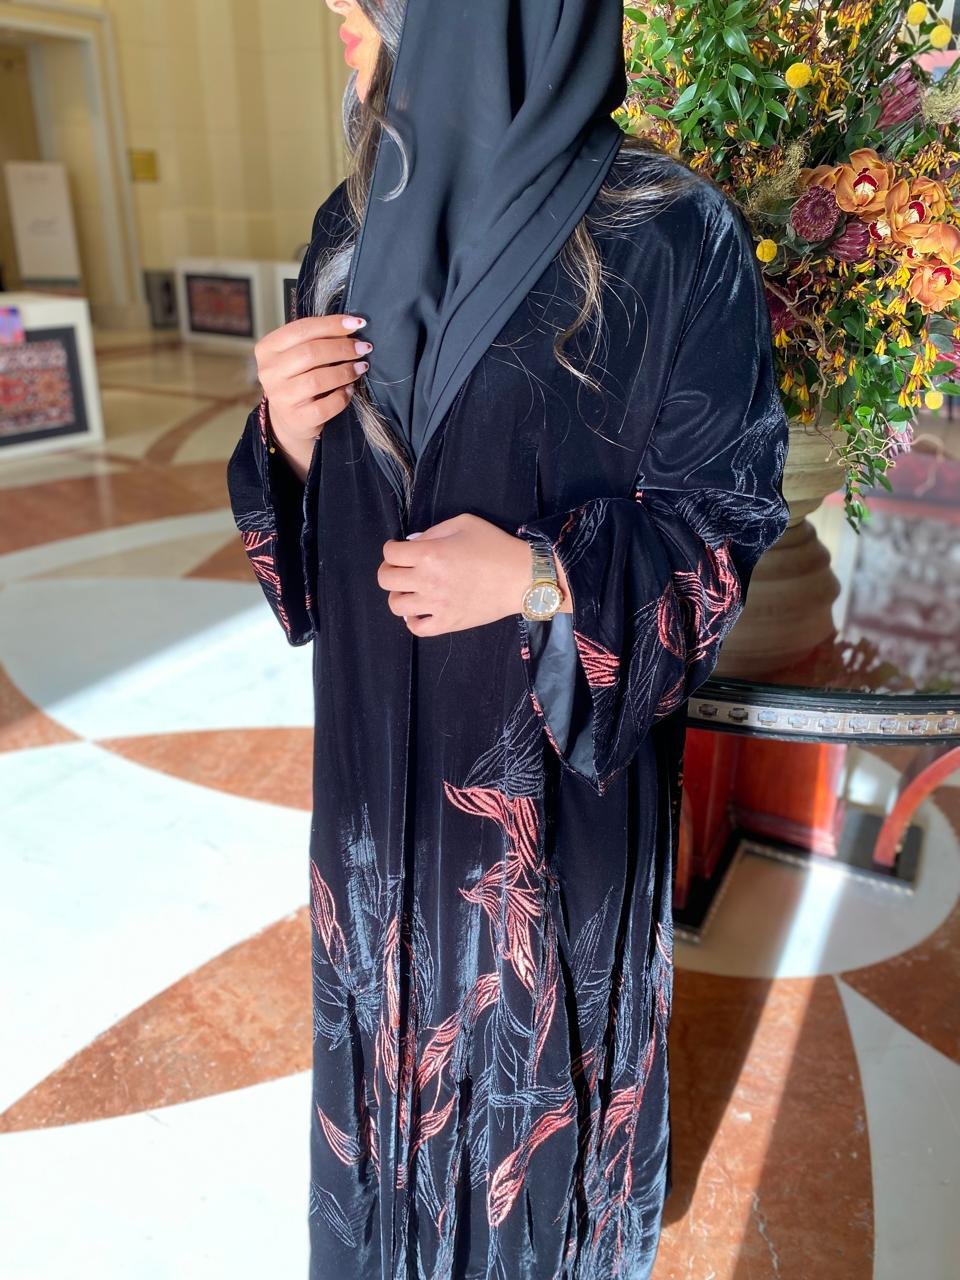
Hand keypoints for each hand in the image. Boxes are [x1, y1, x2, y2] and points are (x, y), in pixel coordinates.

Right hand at [253, 314, 371, 480]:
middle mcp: (269, 372)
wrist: (290, 418)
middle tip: (363, 348)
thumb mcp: (298, 354)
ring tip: (361, 367)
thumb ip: (317, 338)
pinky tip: (350, 389)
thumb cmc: (299, 377)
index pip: (302, 329)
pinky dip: (342, 396)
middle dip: (342, 348)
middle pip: (310, 353)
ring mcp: (281, 397)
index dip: (332, 324)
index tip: (358, 323)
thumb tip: (352, 325)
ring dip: (345, 371)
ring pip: (318, 380)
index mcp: (267, 349)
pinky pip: (326, 406)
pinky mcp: (296, 418)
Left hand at [377, 513, 570, 636]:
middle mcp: (427, 580)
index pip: (390, 553)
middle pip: (386, 579)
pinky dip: (412, 620)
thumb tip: (412, 543)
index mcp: (429, 554)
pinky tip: (421, 610)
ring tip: (412, 590)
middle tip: (402, 568)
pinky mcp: (447, 623)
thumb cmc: (495, 546)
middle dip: (389, 570)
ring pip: (396, 605)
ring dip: (399, 594)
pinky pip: (416, 628)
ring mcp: (435, 605)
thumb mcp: (464, 523)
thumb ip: (433, 531)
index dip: (392, 549)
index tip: (400, 550)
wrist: (521, 578)